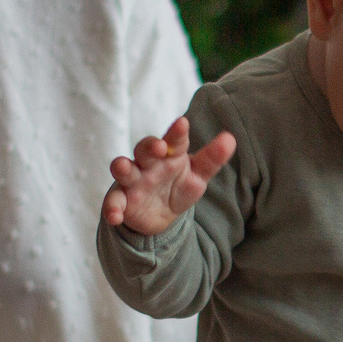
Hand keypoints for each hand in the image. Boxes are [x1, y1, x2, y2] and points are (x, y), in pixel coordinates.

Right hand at [104, 117, 235, 238]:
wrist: (160, 217)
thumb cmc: (179, 187)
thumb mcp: (198, 176)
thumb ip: (212, 159)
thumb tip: (230, 138)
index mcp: (169, 154)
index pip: (173, 140)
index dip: (177, 133)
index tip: (183, 124)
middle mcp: (148, 163)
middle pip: (144, 149)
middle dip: (149, 146)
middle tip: (159, 146)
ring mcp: (133, 180)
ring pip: (124, 170)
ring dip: (122, 168)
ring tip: (123, 168)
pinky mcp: (121, 200)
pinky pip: (114, 201)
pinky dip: (112, 208)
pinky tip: (114, 216)